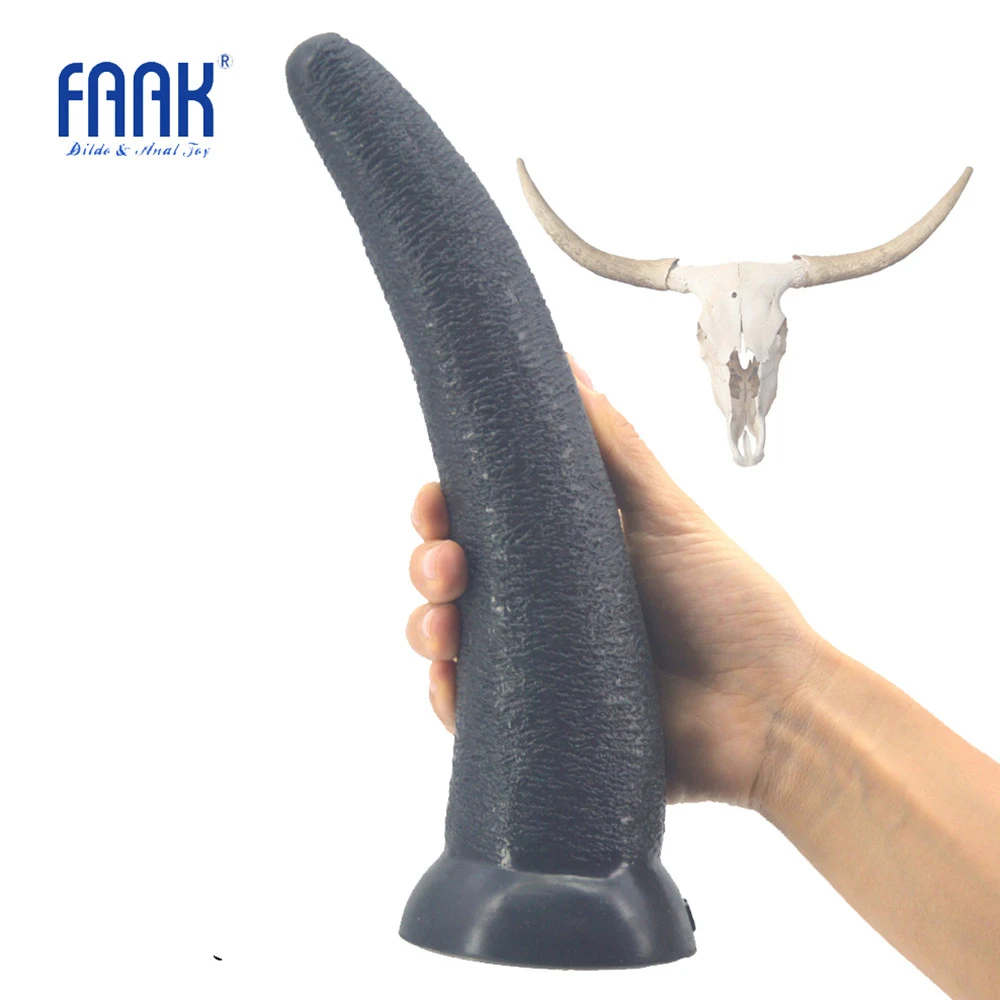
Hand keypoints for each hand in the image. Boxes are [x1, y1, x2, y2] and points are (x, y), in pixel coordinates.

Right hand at [406, 356, 823, 808]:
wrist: (769, 709)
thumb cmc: (730, 606)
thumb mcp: (666, 512)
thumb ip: (613, 445)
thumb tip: (571, 364)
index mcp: (564, 550)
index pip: (479, 520)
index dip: (443, 508)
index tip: (435, 501)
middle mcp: (540, 603)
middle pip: (451, 577)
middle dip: (428, 563)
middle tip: (446, 565)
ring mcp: (535, 663)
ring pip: (448, 641)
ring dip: (426, 627)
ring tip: (446, 628)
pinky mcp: (537, 723)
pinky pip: (468, 712)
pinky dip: (446, 698)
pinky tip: (451, 682)